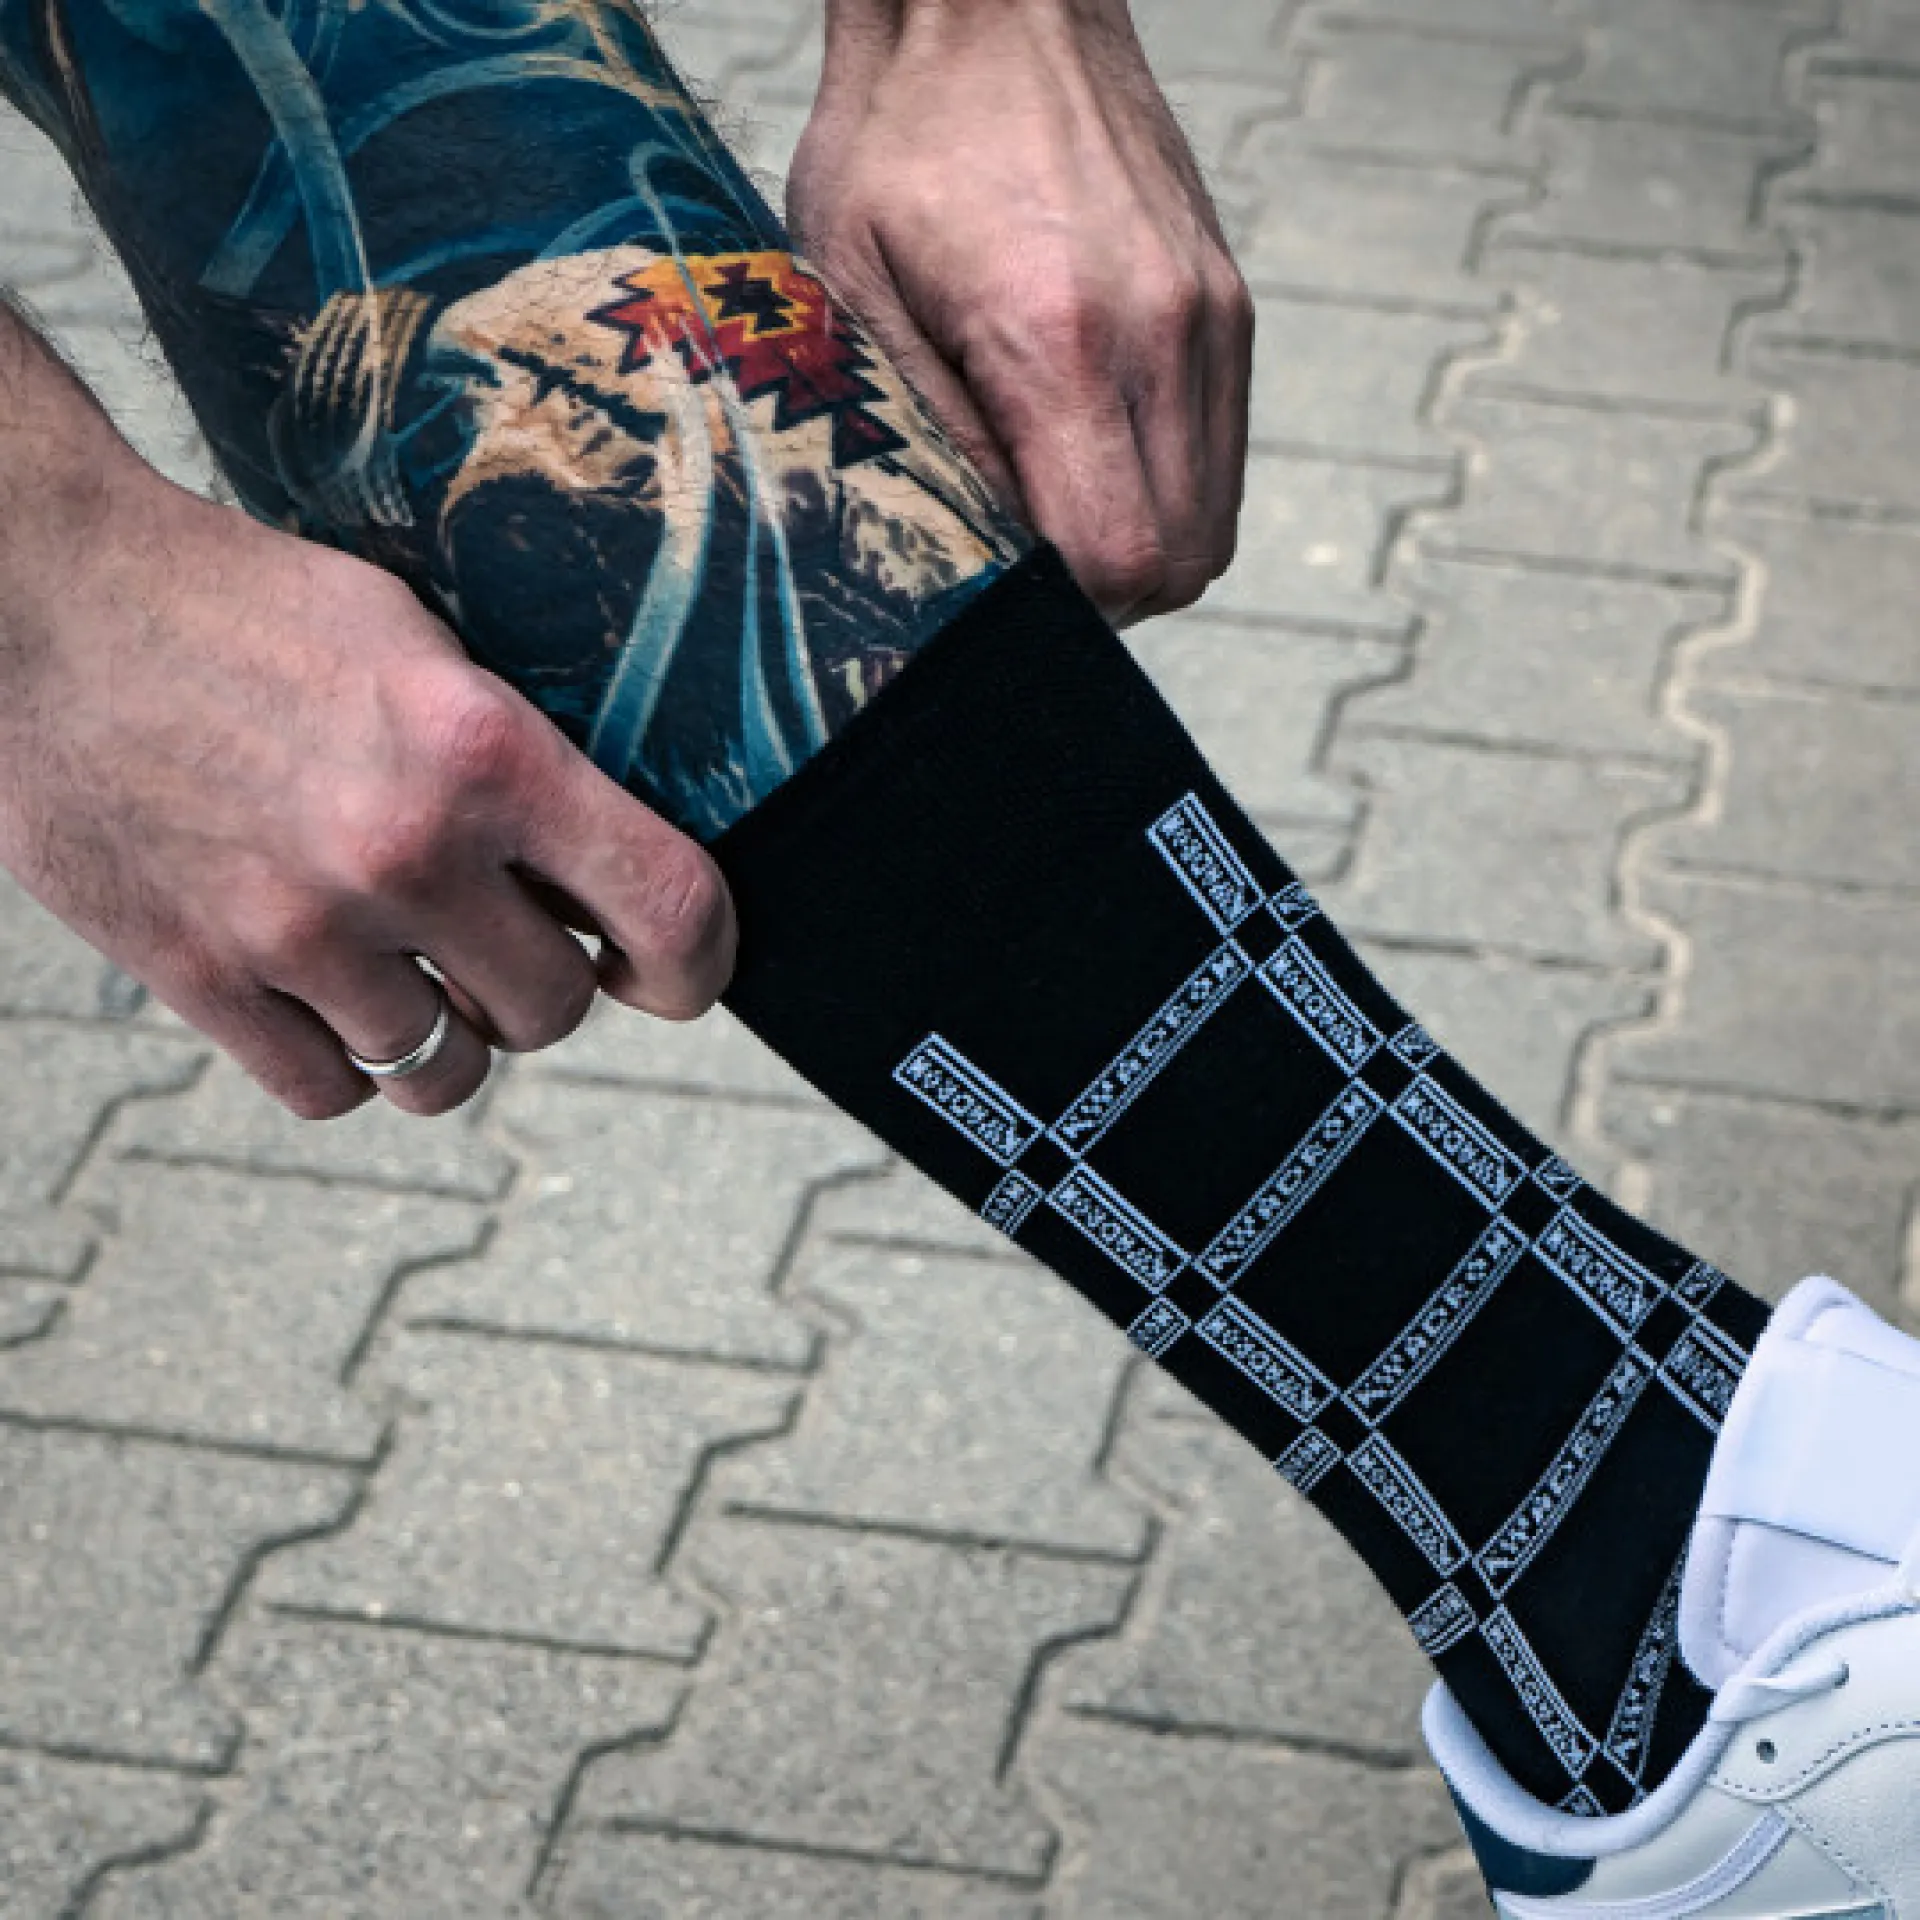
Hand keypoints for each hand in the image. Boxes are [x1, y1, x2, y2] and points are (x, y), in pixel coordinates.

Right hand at [0, 367, 734, 1120]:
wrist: (38, 602)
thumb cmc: (246, 608)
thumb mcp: (419, 640)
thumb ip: (519, 757)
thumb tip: (601, 868)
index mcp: (484, 752)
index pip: (667, 908)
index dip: (696, 963)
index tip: (670, 973)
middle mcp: (403, 852)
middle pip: (552, 1013)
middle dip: (544, 986)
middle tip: (502, 935)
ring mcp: (296, 927)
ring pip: (444, 1073)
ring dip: (446, 1031)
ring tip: (408, 962)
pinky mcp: (198, 975)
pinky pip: (330, 1092)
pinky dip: (343, 1060)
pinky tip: (324, 989)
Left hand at [788, 0, 1252, 626]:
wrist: (996, 4)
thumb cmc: (898, 140)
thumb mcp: (853, 290)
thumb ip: (921, 436)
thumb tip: (979, 560)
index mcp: (1058, 338)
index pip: (1116, 557)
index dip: (1059, 604)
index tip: (1000, 580)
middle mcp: (1164, 333)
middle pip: (1181, 562)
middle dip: (1103, 596)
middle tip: (1025, 561)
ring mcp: (1212, 316)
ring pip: (1212, 523)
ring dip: (1139, 547)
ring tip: (1052, 504)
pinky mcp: (1228, 303)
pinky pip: (1219, 455)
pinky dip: (1164, 488)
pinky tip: (1088, 448)